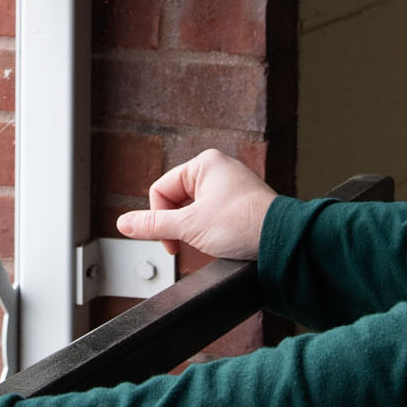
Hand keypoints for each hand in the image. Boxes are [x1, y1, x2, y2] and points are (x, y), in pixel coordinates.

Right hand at [114, 148, 275, 261]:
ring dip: (195, 229)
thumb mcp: (189, 226)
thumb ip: (153, 225)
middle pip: (177, 199)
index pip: (161, 190)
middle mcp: (219, 169)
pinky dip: (211, 231)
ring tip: (212, 241)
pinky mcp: (242, 204)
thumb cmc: (242, 224)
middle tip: (189, 243)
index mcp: (204, 163)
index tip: (172, 243)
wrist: (282, 241)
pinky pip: (213, 215)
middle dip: (179, 225)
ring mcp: (232, 186)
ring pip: (195, 210)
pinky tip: (223, 241)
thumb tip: (123, 224)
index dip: (159, 218)